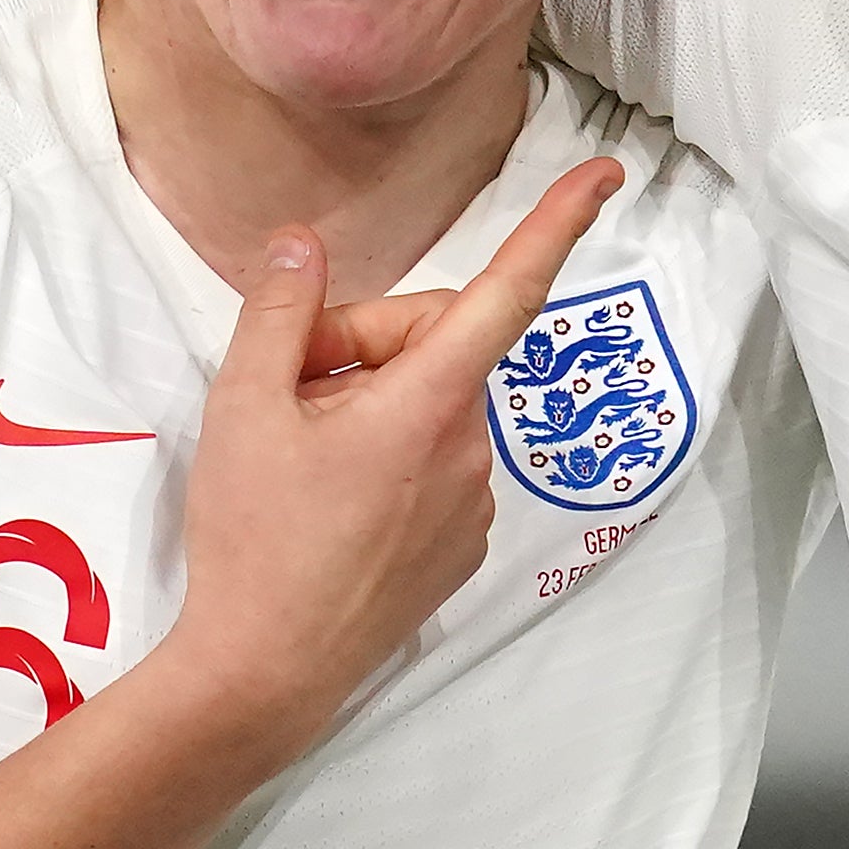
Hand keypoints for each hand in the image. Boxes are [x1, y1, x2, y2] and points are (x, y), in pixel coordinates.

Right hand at [163, 158, 622, 744]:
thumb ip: (279, 311)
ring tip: (300, 453)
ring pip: (430, 404)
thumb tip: (301, 243)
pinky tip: (329, 498)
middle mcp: (470, 447)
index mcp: (428, 401)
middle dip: (368, 341)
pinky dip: (390, 456)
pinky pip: (436, 462)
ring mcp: (473, 502)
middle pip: (436, 342)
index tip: (606, 175)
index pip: (509, 291)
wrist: (262, 674)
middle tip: (290, 384)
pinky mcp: (462, 545)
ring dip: (374, 403)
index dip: (557, 224)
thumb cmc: (252, 537)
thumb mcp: (243, 407)